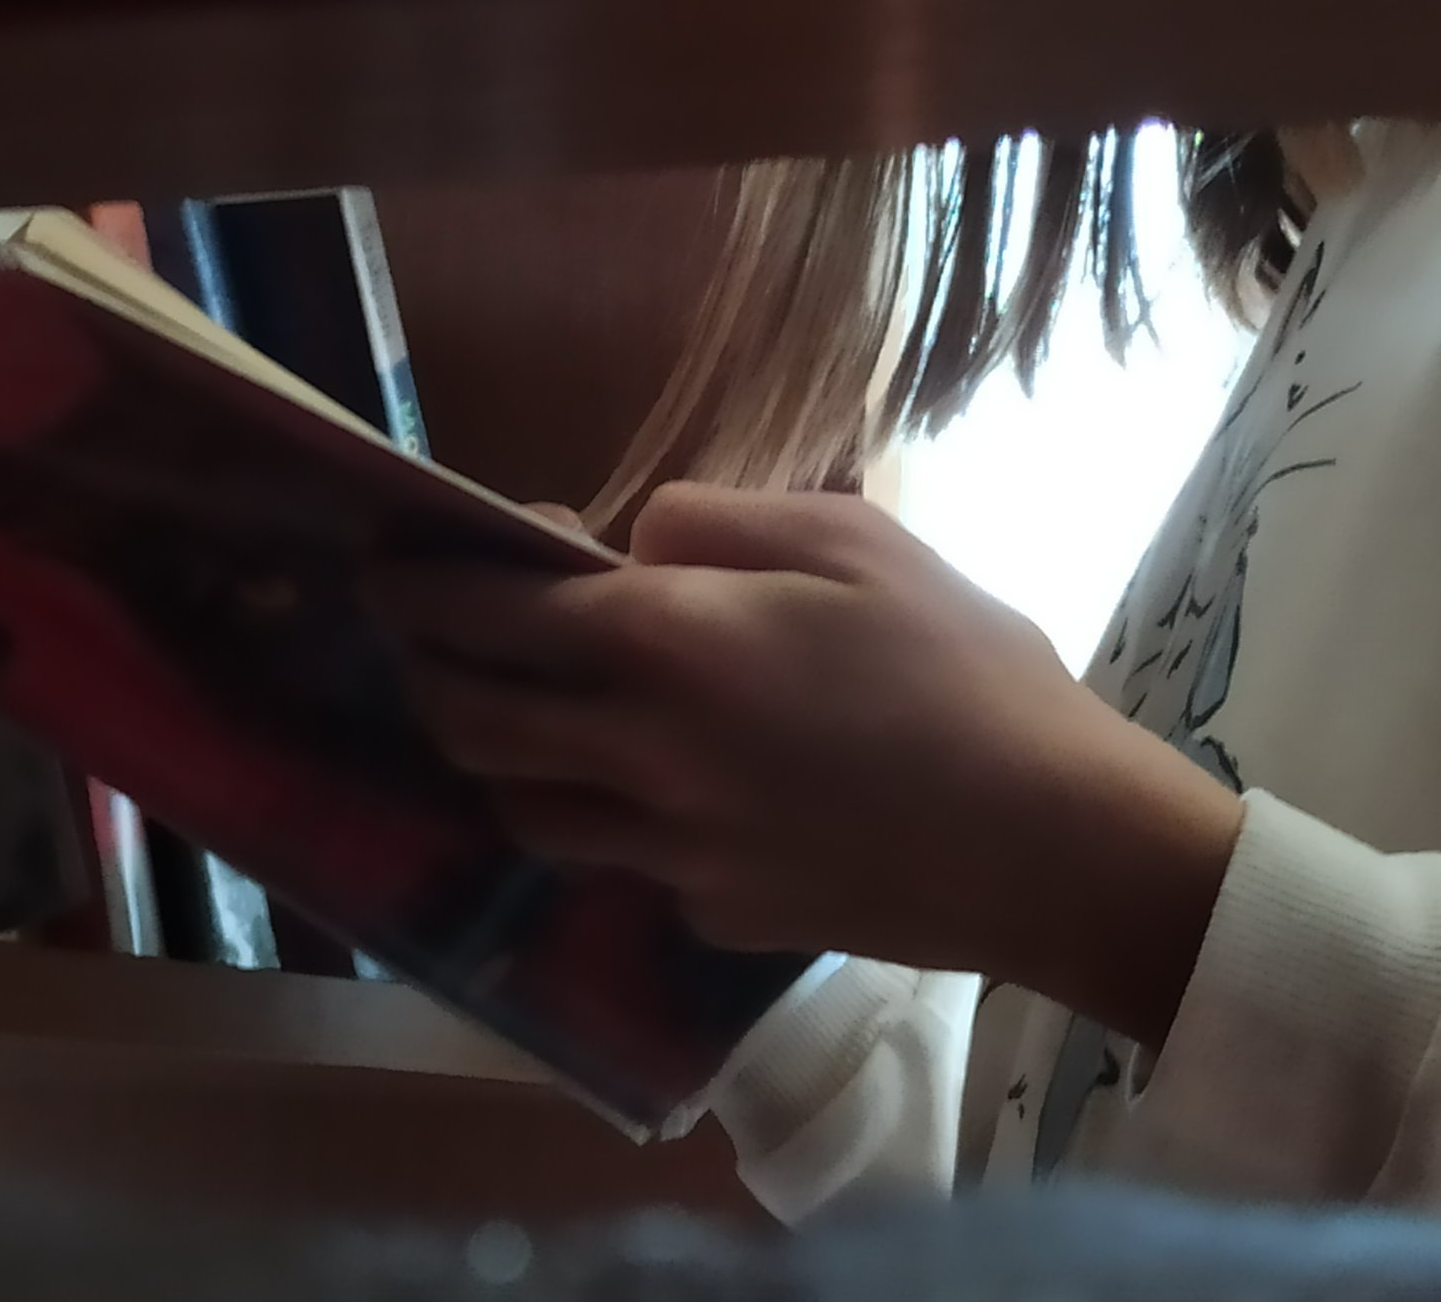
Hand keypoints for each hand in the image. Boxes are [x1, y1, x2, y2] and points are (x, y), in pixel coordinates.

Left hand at [373, 484, 1243, 1045]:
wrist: (1052, 843)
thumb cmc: (968, 668)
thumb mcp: (857, 540)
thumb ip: (719, 523)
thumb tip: (632, 543)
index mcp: (672, 643)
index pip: (492, 613)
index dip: (421, 587)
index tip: (388, 567)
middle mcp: (641, 755)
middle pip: (474, 722)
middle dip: (427, 671)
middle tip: (427, 639)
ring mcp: (670, 853)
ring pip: (523, 811)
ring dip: (496, 757)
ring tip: (518, 718)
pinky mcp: (713, 917)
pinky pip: (621, 864)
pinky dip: (605, 821)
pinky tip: (652, 795)